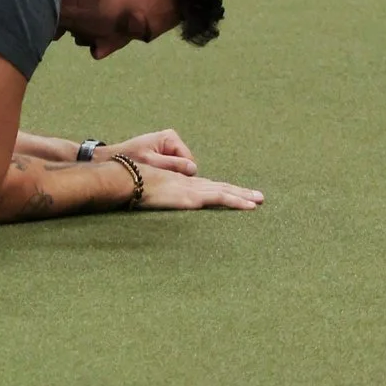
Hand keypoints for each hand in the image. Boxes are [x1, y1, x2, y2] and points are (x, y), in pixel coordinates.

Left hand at [110, 128, 195, 173]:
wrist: (113, 158)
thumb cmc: (131, 158)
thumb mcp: (152, 162)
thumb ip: (173, 165)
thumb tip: (193, 169)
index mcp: (171, 138)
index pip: (188, 160)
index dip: (181, 172)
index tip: (166, 178)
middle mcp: (172, 139)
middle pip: (185, 163)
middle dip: (174, 172)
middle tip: (159, 176)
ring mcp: (169, 146)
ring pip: (179, 166)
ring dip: (169, 173)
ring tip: (154, 174)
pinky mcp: (164, 153)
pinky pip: (172, 166)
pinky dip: (165, 172)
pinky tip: (154, 173)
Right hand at [137, 165, 262, 210]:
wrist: (126, 179)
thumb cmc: (130, 184)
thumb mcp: (148, 191)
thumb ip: (159, 195)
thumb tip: (162, 202)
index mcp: (180, 183)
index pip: (207, 187)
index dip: (223, 190)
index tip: (235, 194)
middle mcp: (190, 184)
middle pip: (221, 187)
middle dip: (240, 192)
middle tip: (258, 196)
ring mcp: (192, 190)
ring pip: (225, 191)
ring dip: (244, 196)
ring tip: (260, 200)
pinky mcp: (192, 197)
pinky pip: (220, 198)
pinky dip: (236, 201)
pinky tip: (249, 206)